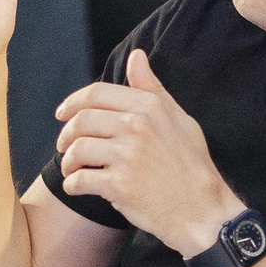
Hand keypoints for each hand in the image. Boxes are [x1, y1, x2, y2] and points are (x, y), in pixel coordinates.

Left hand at [53, 50, 238, 253]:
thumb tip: (136, 56)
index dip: (73, 103)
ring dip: (67, 161)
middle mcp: (137, 127)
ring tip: (72, 169)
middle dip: (65, 134)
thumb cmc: (191, 165)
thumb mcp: (179, 119)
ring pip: (76, 149)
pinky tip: (78, 187)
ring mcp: (127, 156)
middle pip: (80, 120)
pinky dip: (72, 185)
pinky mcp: (118, 185)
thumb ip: (152, 89)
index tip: (63, 114)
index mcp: (150, 107)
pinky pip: (79, 180)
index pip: (96, 94)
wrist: (202, 210)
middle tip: (65, 147)